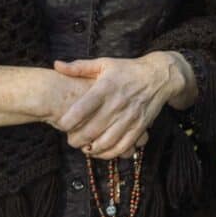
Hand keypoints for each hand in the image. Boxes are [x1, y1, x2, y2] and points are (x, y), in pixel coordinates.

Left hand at [50, 53, 184, 158]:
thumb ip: (79, 67)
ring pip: (107, 141)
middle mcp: (117, 104)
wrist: (159, 76)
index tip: (61, 125)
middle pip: (92, 129)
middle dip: (77, 139)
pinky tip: (101, 152)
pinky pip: (123, 146)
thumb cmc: (127, 70)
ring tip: (84, 148)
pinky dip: (110, 153)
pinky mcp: (140, 127)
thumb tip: (56, 65)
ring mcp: (130, 117)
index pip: (83, 108)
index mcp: (106, 88)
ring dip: (92, 149)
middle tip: (70, 140)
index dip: (69, 120)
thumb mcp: (104, 63)